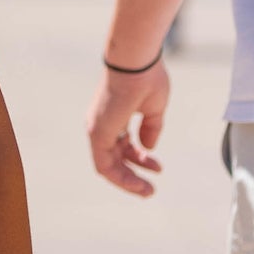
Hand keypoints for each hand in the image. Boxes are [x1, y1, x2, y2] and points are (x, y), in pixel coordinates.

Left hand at [86, 61, 168, 195]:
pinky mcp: (97, 134)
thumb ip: (150, 128)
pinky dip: (121, 178)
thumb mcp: (153, 108)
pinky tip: (139, 184)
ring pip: (109, 166)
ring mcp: (97, 129)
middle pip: (115, 158)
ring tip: (149, 192)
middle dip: (134, 174)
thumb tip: (148, 147)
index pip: (121, 145)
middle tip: (151, 188)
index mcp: (112, 117)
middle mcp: (100, 125)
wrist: (137, 62)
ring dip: (128, 181)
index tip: (156, 167)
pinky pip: (105, 166)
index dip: (138, 159)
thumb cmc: (147, 78)